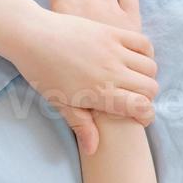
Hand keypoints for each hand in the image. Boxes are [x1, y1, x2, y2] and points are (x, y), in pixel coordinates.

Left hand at [21, 0, 156, 153]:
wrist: (32, 37)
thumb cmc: (42, 73)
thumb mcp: (59, 102)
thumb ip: (80, 124)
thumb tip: (93, 150)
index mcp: (99, 93)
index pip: (140, 107)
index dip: (146, 116)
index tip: (141, 118)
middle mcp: (112, 72)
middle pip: (150, 87)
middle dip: (147, 97)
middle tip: (135, 99)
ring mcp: (115, 51)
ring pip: (150, 67)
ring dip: (147, 76)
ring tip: (133, 80)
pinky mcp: (114, 32)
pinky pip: (144, 43)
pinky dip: (146, 53)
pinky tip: (134, 59)